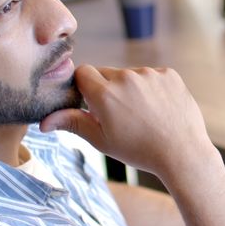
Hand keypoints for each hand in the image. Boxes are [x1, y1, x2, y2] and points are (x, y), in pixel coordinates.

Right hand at [40, 65, 219, 179]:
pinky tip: (158, 109)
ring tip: (142, 115)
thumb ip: (73, 123)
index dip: (84, 87)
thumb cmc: (139, 150)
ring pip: (130, 75)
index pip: (83, 72)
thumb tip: (43, 122)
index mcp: (105, 94)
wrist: (182, 152)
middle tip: (119, 115)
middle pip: (106, 73)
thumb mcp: (101, 140)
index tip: (91, 103)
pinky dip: (151, 88)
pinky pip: (151, 75)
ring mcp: (150, 74)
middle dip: (107, 89)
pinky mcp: (169, 74)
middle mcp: (126, 78)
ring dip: (130, 89)